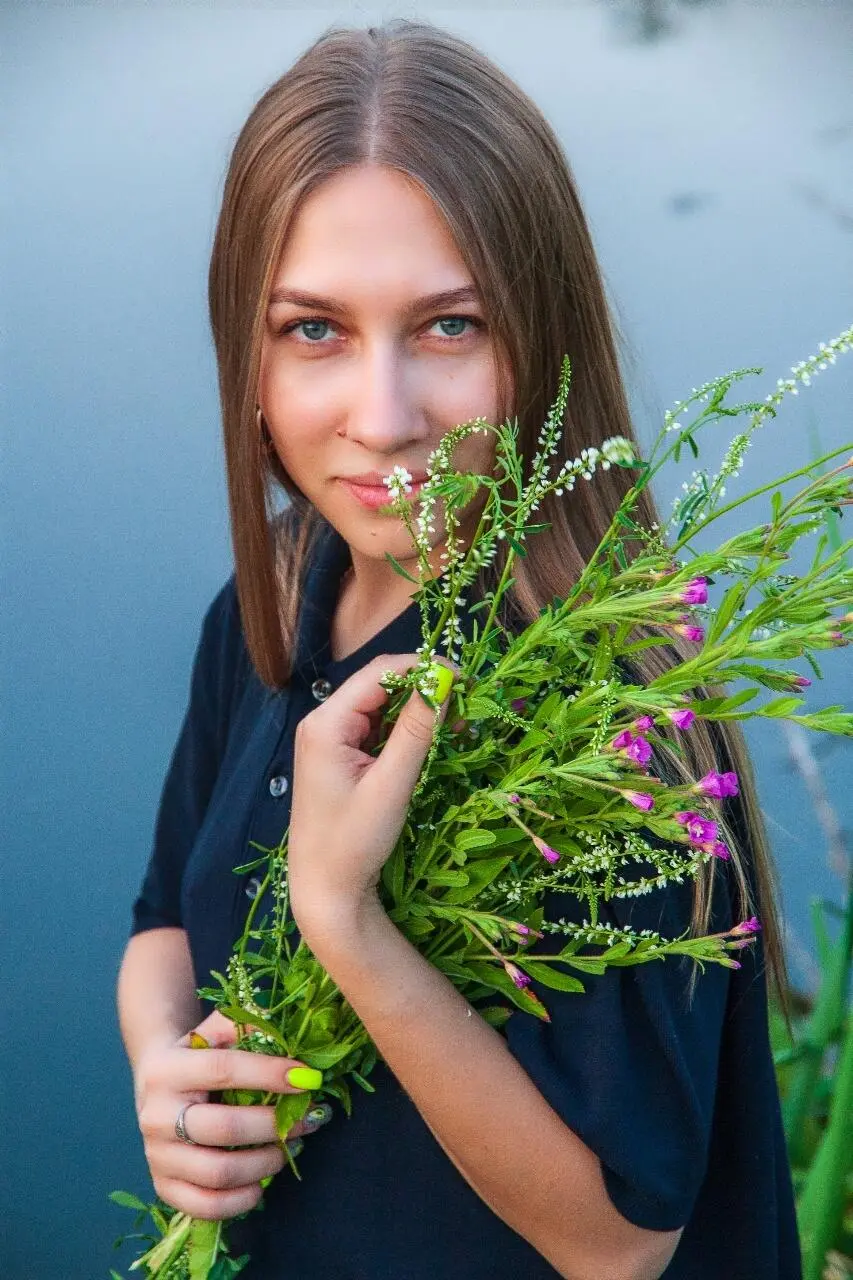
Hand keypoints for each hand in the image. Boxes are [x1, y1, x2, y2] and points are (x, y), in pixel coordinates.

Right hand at [133, 1010, 330, 1219]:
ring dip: (267, 1162)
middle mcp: (156, 1114)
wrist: (155, 1082)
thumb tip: (294, 1040)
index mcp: (167, 1070)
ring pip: (220, 1172)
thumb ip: (250, 1025)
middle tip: (310, 1117)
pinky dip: (243, 1199)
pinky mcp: (163, 1186)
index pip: (223, 1069)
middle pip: (225, 1128)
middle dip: (276, 1125)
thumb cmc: (199, 1053)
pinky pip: (207, 1206)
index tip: (309, 1078)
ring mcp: (156, 1155)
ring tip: (291, 1146)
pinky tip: (263, 1180)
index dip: (269, 1074)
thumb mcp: (217, 1030)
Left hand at [288, 654, 455, 936]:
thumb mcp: (391, 784)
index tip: (465, 679)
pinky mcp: (341, 757)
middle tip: (466, 704)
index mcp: (326, 723)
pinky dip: (405, 729)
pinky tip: (432, 738)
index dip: (422, 667)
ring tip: (456, 723)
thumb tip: (442, 680)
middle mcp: (323, 723)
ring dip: (417, 708)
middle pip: (379, 685)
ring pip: (381, 706)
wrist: (325, 890)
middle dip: (423, 687)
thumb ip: (416, 730)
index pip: (379, 673)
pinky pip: (377, 729)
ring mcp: (330, 740)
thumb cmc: (353, 841)